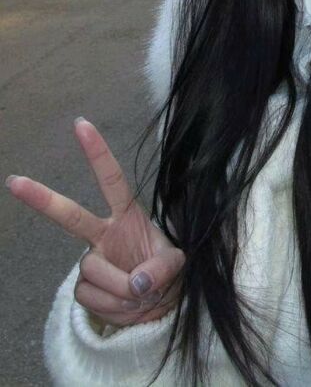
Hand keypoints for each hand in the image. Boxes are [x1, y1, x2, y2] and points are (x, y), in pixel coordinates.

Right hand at [6, 117, 184, 327]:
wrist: (156, 307)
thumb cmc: (164, 273)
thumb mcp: (175, 266)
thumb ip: (161, 270)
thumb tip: (136, 283)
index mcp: (127, 215)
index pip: (112, 179)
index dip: (97, 152)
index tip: (81, 124)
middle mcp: (103, 233)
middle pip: (70, 215)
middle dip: (42, 199)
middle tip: (14, 181)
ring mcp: (91, 259)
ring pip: (95, 271)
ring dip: (121, 289)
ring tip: (139, 293)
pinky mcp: (83, 286)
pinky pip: (93, 296)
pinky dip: (114, 305)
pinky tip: (125, 304)